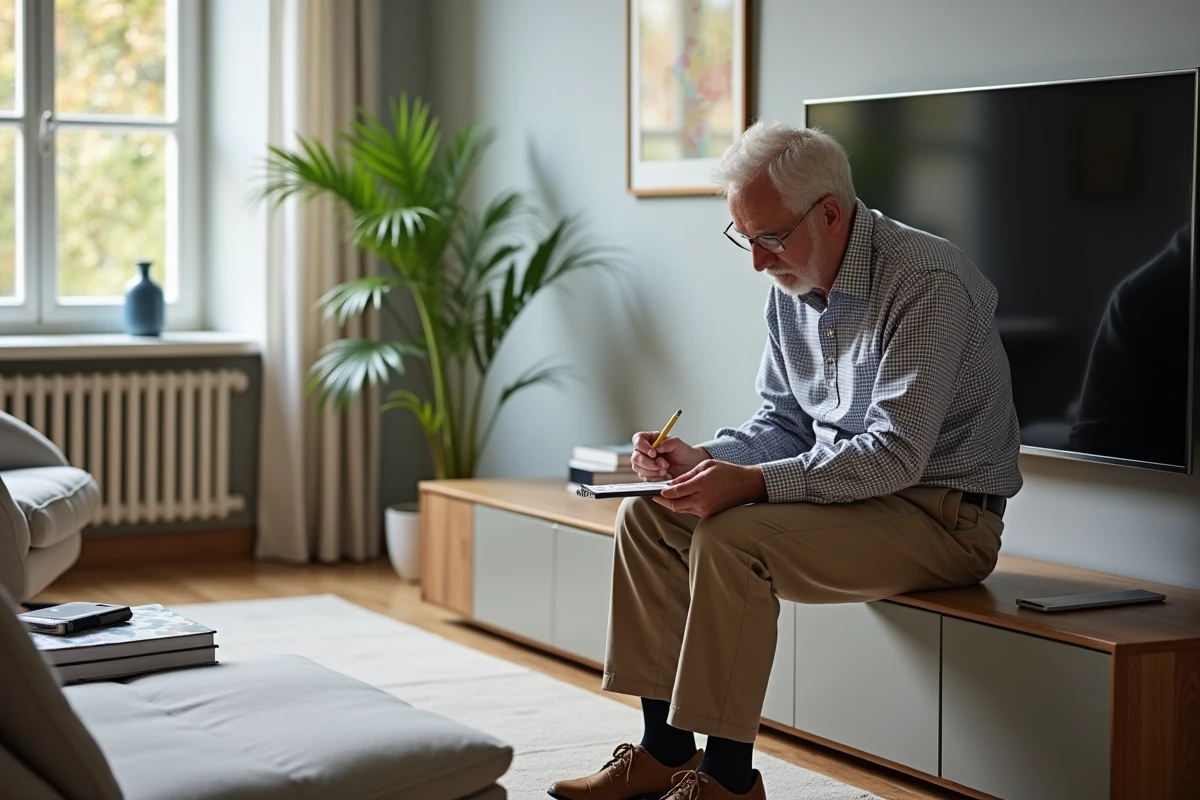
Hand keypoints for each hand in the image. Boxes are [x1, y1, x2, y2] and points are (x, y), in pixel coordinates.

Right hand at [630, 431, 707, 480]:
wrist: (690, 466)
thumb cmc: (684, 453)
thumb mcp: (678, 444)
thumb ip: (667, 442)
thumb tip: (657, 447)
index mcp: (649, 440)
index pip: (638, 440)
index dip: (643, 447)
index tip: (654, 453)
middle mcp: (644, 451)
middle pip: (635, 457)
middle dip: (649, 463)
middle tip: (664, 465)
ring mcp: (644, 464)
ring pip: (638, 469)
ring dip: (653, 471)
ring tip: (666, 470)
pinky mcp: (647, 475)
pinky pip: (645, 478)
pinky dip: (655, 478)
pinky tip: (665, 475)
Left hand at [653, 460, 767, 517]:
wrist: (747, 485)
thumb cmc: (726, 472)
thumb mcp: (705, 466)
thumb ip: (687, 475)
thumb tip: (671, 484)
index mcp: (701, 485)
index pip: (676, 491)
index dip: (663, 492)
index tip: (657, 490)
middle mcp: (702, 500)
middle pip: (675, 505)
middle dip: (663, 502)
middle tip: (654, 498)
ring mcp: (706, 509)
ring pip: (682, 509)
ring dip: (673, 504)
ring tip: (665, 498)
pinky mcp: (709, 515)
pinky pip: (691, 511)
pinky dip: (684, 506)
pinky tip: (679, 501)